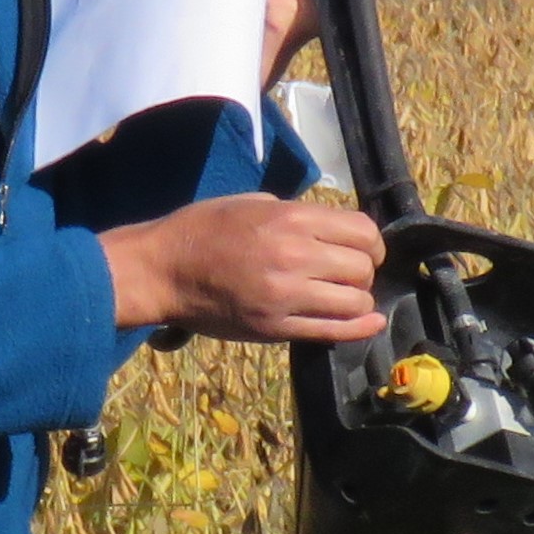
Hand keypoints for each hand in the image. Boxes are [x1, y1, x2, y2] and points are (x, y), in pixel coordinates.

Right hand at [102, 195, 386, 344]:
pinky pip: (333, 331)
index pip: (361, 231)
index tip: (363, 249)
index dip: (371, 243)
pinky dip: (360, 328)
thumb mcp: (250, 203)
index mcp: (290, 219)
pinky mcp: (276, 327)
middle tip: (350, 274)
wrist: (163, 270)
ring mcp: (286, 296)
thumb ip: (294, 213)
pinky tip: (371, 322)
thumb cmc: (201, 229)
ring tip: (344, 296)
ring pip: (356, 301)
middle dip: (364, 271)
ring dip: (358, 299)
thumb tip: (329, 228)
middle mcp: (295, 256)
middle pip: (362, 268)